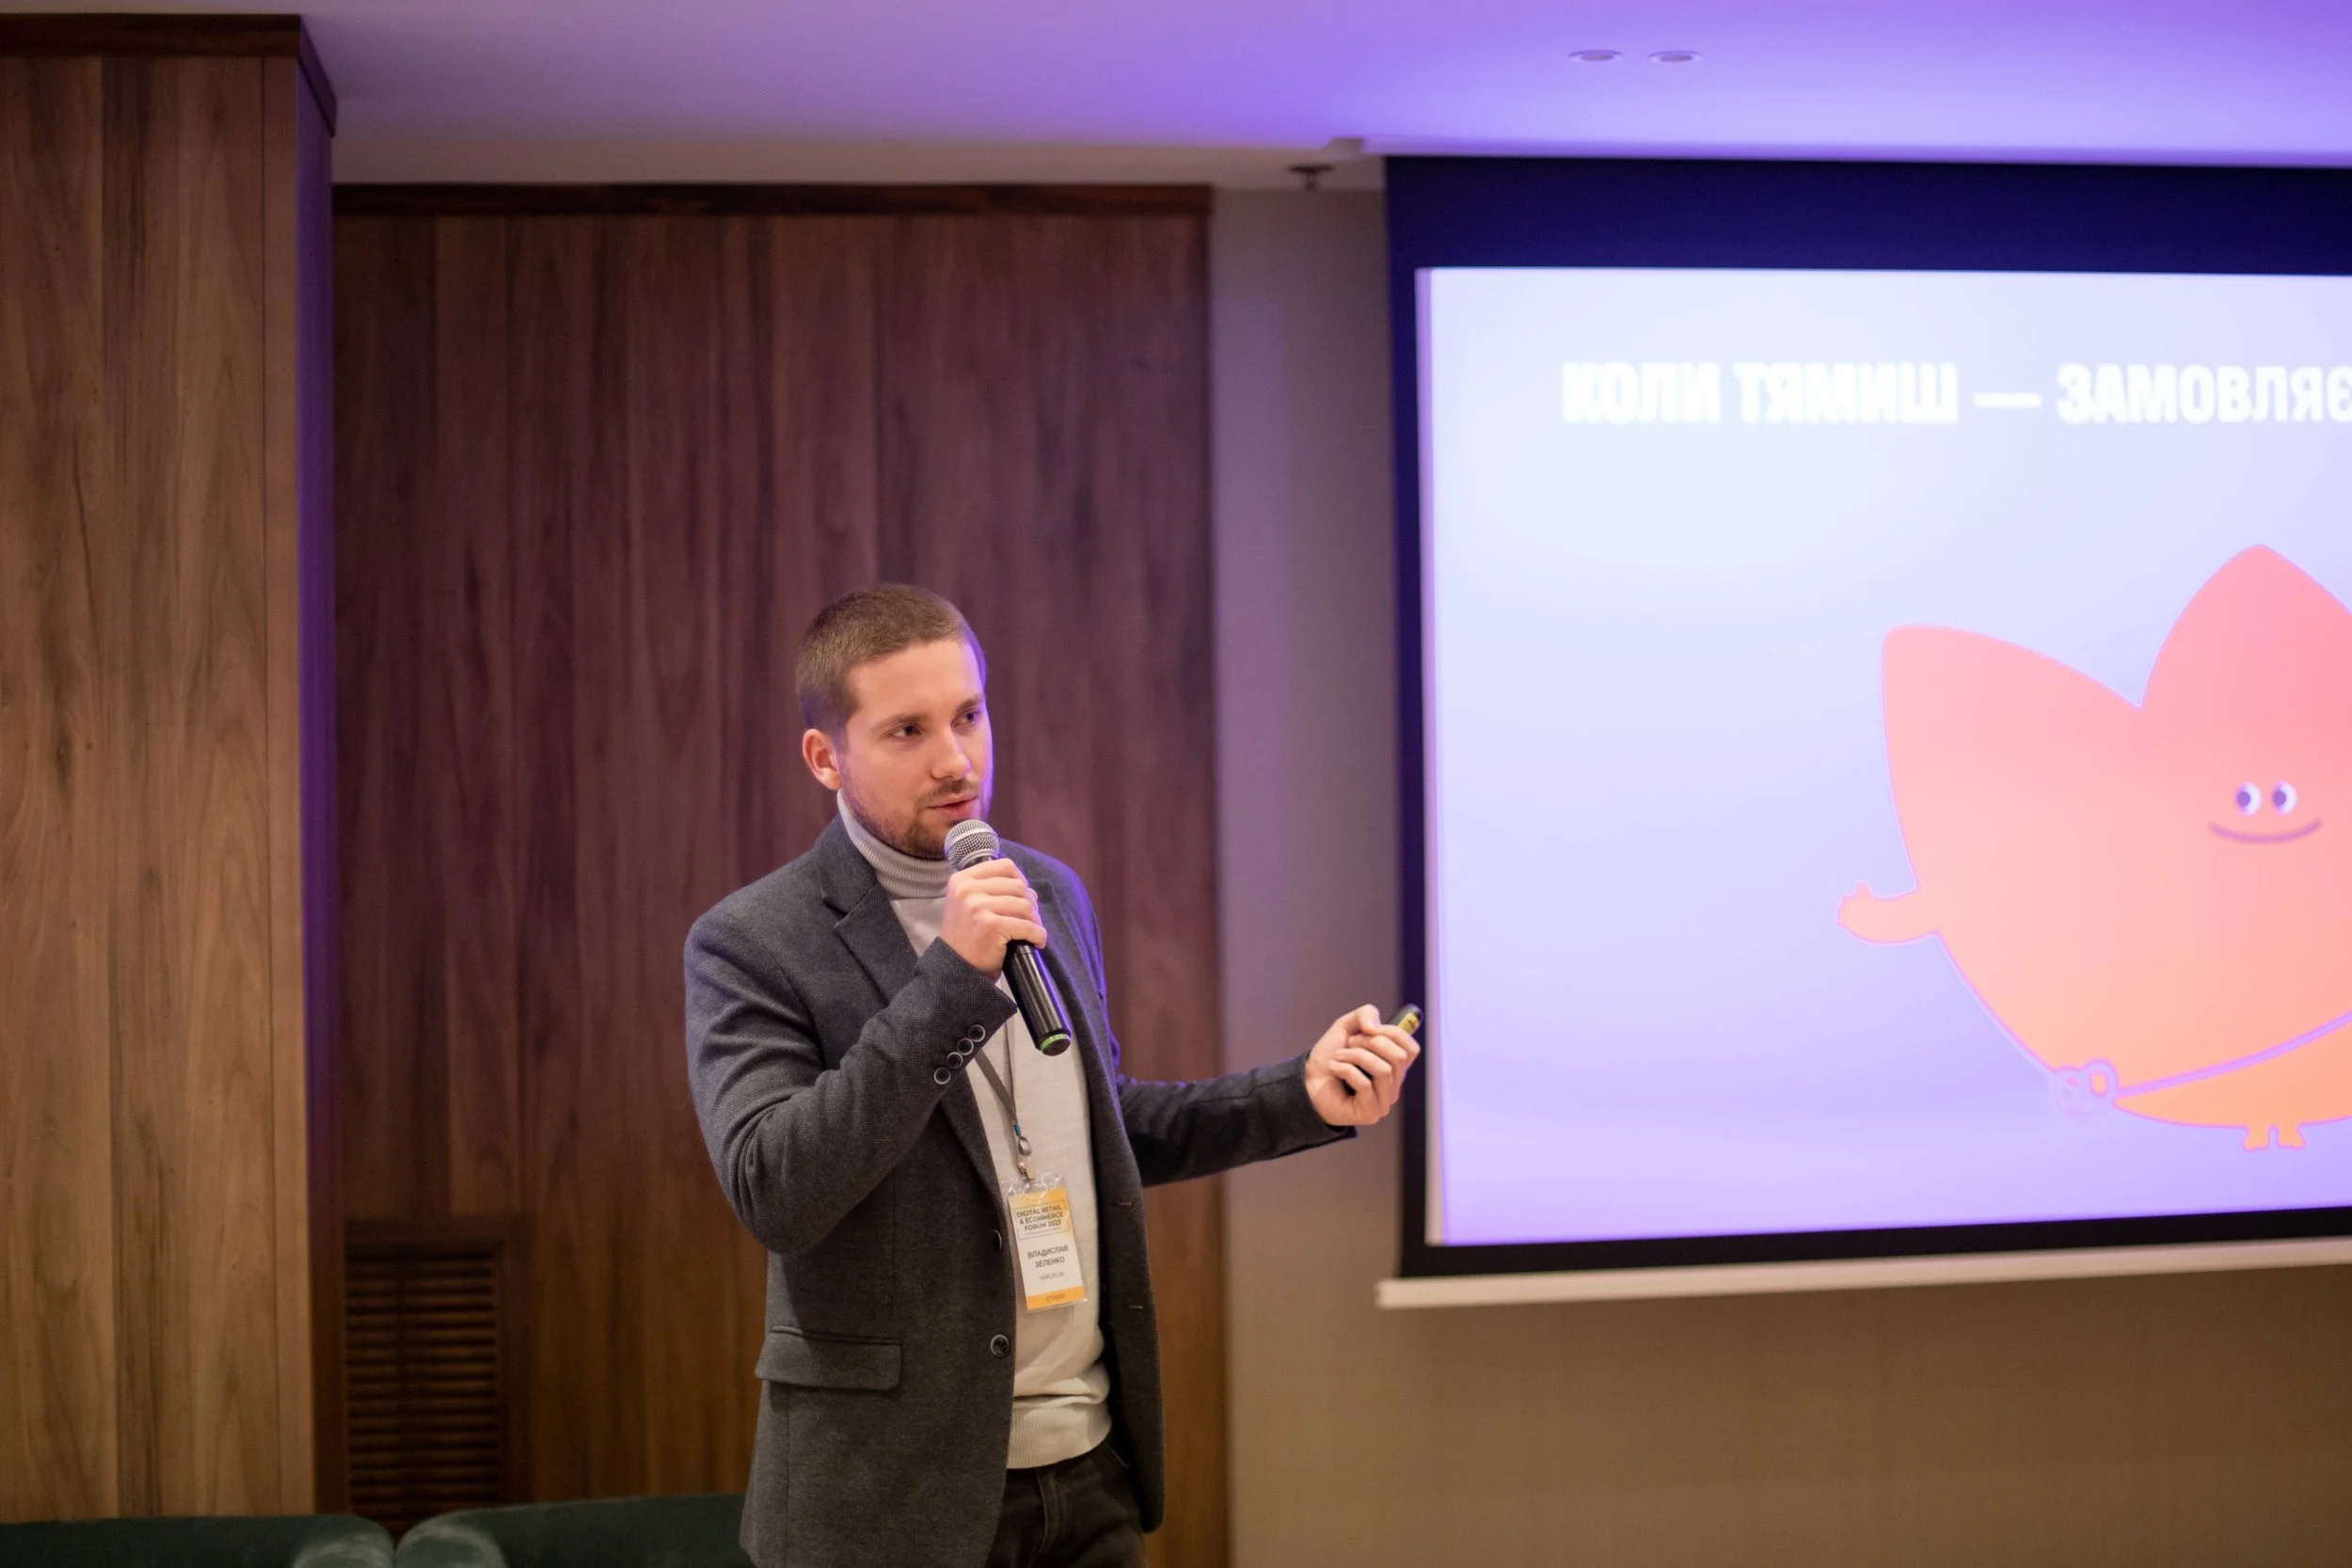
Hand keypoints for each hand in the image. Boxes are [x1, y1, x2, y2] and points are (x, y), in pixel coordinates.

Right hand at [940, 859, 1046, 977]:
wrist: (956, 968)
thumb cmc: (968, 937)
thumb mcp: (969, 904)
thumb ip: (992, 889)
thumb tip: (1029, 889)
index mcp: (962, 880)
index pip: (1004, 866)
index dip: (1020, 880)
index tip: (1023, 897)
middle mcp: (967, 890)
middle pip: (1018, 885)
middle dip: (1031, 903)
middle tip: (1030, 919)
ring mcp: (977, 906)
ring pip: (1025, 904)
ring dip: (1035, 920)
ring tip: (1033, 931)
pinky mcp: (990, 925)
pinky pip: (1027, 926)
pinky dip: (1038, 934)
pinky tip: (1037, 941)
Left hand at [1303, 1004, 1420, 1126]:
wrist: (1306, 1080)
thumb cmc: (1329, 1056)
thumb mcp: (1347, 1026)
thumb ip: (1365, 1015)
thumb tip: (1375, 1029)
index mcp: (1393, 1066)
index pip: (1411, 1049)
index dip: (1393, 1033)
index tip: (1369, 1029)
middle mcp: (1393, 1085)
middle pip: (1399, 1057)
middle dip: (1370, 1043)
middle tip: (1349, 1043)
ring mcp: (1383, 1101)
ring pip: (1383, 1070)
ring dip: (1356, 1056)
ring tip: (1339, 1056)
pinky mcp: (1370, 1113)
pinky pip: (1365, 1085)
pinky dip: (1346, 1070)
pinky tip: (1333, 1069)